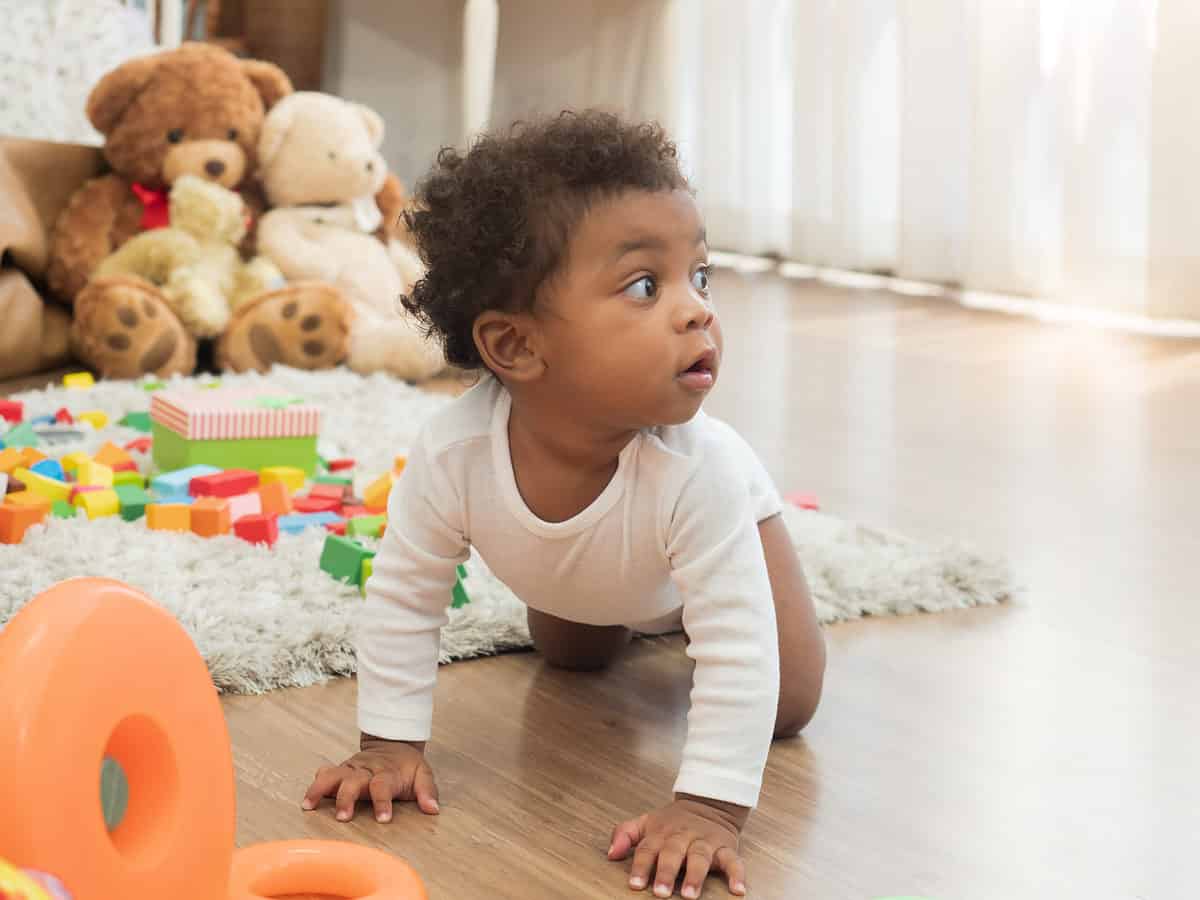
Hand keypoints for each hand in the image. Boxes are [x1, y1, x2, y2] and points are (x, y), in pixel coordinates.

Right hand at [301, 734, 439, 822]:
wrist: (393, 742)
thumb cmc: (406, 765)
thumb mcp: (423, 773)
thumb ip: (427, 791)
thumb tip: (433, 808)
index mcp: (387, 772)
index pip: (383, 786)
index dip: (383, 802)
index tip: (383, 819)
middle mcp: (366, 770)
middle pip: (353, 781)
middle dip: (346, 798)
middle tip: (342, 817)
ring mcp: (352, 769)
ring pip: (333, 775)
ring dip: (321, 789)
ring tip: (309, 805)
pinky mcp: (342, 770)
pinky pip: (326, 773)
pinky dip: (316, 783)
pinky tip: (308, 799)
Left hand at [609, 795, 748, 897]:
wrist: (709, 802)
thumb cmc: (673, 821)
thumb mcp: (646, 822)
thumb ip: (625, 834)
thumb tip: (610, 854)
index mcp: (662, 832)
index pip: (648, 849)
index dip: (641, 866)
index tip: (635, 885)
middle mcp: (683, 836)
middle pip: (674, 853)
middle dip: (667, 872)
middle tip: (661, 893)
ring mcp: (705, 841)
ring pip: (700, 857)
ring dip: (696, 876)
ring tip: (691, 895)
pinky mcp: (726, 847)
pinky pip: (733, 860)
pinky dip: (736, 875)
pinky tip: (737, 890)